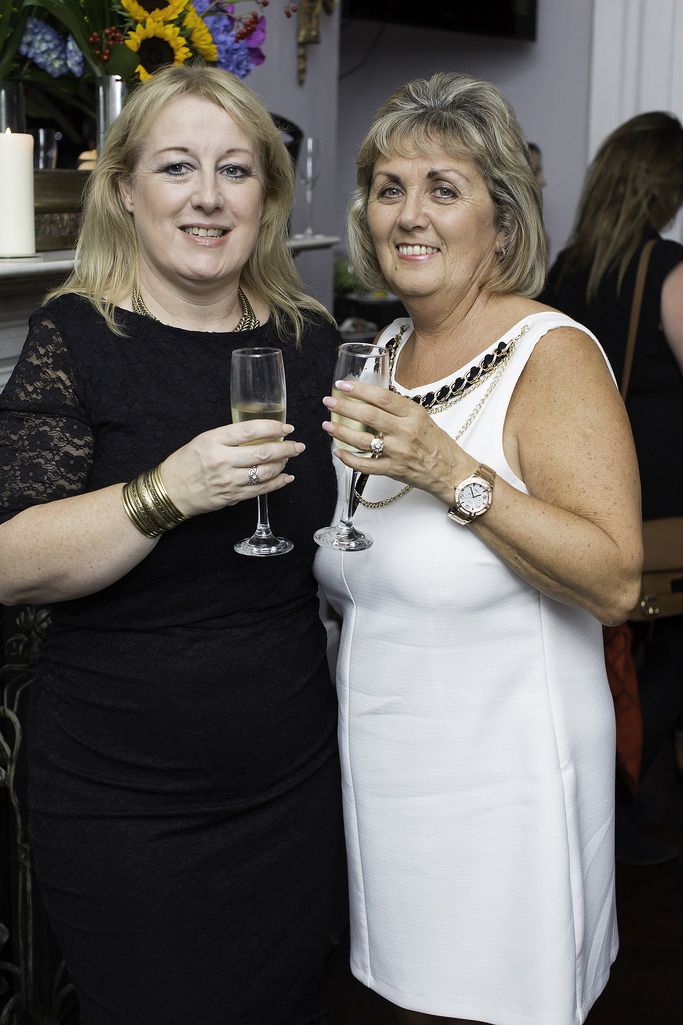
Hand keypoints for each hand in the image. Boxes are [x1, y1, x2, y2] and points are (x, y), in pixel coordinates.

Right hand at [159, 421, 304, 515]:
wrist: (170, 491)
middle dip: (286, 448)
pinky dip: (277, 483)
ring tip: (289, 458)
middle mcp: (222, 460)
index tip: (287, 428)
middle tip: (298, 445)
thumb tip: (260, 434)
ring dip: (282, 465)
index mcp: (214, 441)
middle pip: (263, 452)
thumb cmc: (185, 463)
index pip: (250, 430)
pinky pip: (261, 490)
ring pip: (265, 472)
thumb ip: (229, 437)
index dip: (273, 428)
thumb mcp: (204, 440)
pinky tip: (286, 477)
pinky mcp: (232, 497)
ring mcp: (228, 481)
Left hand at [322, 380, 474, 504]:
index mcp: (413, 414)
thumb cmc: (437, 443)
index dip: (359, 390)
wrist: (451, 471)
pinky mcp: (394, 469)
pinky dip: (349, 459)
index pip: (382, 397)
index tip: (342, 385)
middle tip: (329, 402)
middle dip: (344, 407)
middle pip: (368, 415)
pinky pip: (366, 465)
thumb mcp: (422, 418)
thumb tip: (371, 398)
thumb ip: (399, 410)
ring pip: (363, 440)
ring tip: (328, 425)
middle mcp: (406, 431)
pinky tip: (338, 452)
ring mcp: (398, 452)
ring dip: (341, 432)